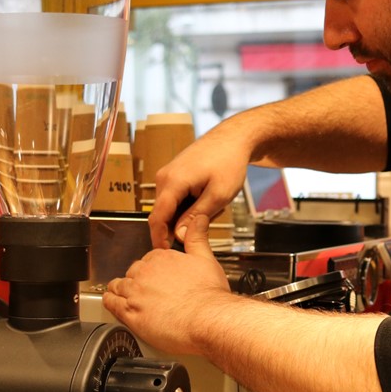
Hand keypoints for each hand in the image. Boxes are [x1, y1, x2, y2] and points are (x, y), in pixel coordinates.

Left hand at [103, 214, 229, 354]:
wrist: (206, 319)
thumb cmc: (208, 295)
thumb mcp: (206, 258)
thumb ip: (197, 238)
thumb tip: (198, 219)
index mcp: (161, 258)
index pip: (148, 259)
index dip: (151, 269)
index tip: (156, 277)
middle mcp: (145, 273)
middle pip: (132, 272)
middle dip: (137, 280)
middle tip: (145, 290)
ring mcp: (135, 292)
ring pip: (118, 286)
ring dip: (120, 290)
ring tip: (124, 296)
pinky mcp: (130, 312)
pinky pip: (111, 303)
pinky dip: (110, 301)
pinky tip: (113, 303)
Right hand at [148, 131, 249, 248]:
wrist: (233, 138)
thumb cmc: (229, 163)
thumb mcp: (218, 195)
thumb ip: (196, 217)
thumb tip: (179, 236)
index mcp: (172, 183)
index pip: (157, 218)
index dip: (159, 238)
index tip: (166, 253)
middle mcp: (163, 178)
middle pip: (162, 214)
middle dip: (179, 226)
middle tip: (206, 225)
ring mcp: (166, 176)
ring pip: (170, 208)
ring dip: (186, 215)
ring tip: (213, 207)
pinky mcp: (172, 175)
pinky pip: (174, 199)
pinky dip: (187, 205)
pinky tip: (207, 199)